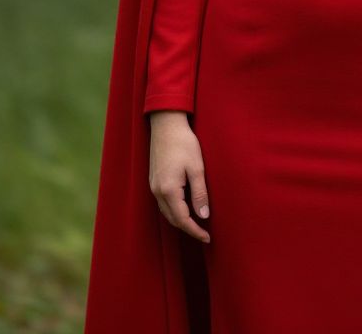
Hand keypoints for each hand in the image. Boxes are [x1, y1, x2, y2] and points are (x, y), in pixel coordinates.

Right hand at [148, 110, 210, 242]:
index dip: (195, 231)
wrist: (166, 124)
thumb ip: (200, 194)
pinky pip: (163, 202)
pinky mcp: (153, 179)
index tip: (208, 238)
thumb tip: (204, 216)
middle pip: (172, 219)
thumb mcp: (197, 168)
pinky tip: (185, 206)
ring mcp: (153, 185)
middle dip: (188, 228)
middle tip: (204, 233)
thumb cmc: (184, 143)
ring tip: (197, 223)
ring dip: (180, 219)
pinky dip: (174, 209)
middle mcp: (157, 191)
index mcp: (168, 190)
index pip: (182, 219)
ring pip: (166, 211)